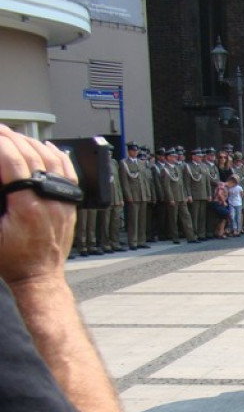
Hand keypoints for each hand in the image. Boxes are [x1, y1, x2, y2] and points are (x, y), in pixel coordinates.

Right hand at [0, 124, 78, 283]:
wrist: (39, 276)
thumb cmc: (13, 260)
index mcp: (27, 207)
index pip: (14, 162)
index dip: (0, 143)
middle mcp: (49, 201)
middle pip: (32, 156)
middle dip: (12, 138)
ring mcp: (62, 202)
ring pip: (52, 161)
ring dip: (32, 143)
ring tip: (15, 135)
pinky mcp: (69, 206)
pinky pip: (68, 174)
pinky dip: (58, 156)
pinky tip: (47, 146)